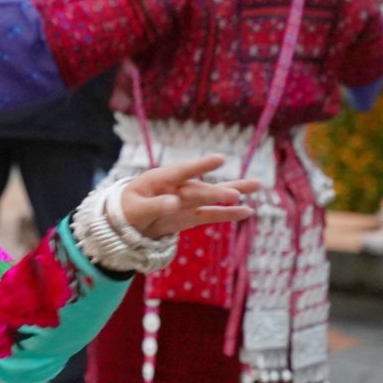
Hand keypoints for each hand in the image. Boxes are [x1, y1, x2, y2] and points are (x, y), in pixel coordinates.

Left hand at [118, 155, 257, 239]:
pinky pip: (211, 214)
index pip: (182, 171)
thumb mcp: (135, 210)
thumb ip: (154, 206)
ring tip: (258, 185)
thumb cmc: (127, 210)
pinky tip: (248, 211)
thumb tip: (175, 203)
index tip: (220, 159)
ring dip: (233, 192)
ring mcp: (186, 201)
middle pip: (200, 189)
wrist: (125, 223)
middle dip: (217, 192)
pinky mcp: (190, 215)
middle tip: (236, 195)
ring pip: (212, 196)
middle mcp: (177, 187)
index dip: (201, 165)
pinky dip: (228, 214)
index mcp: (159, 180)